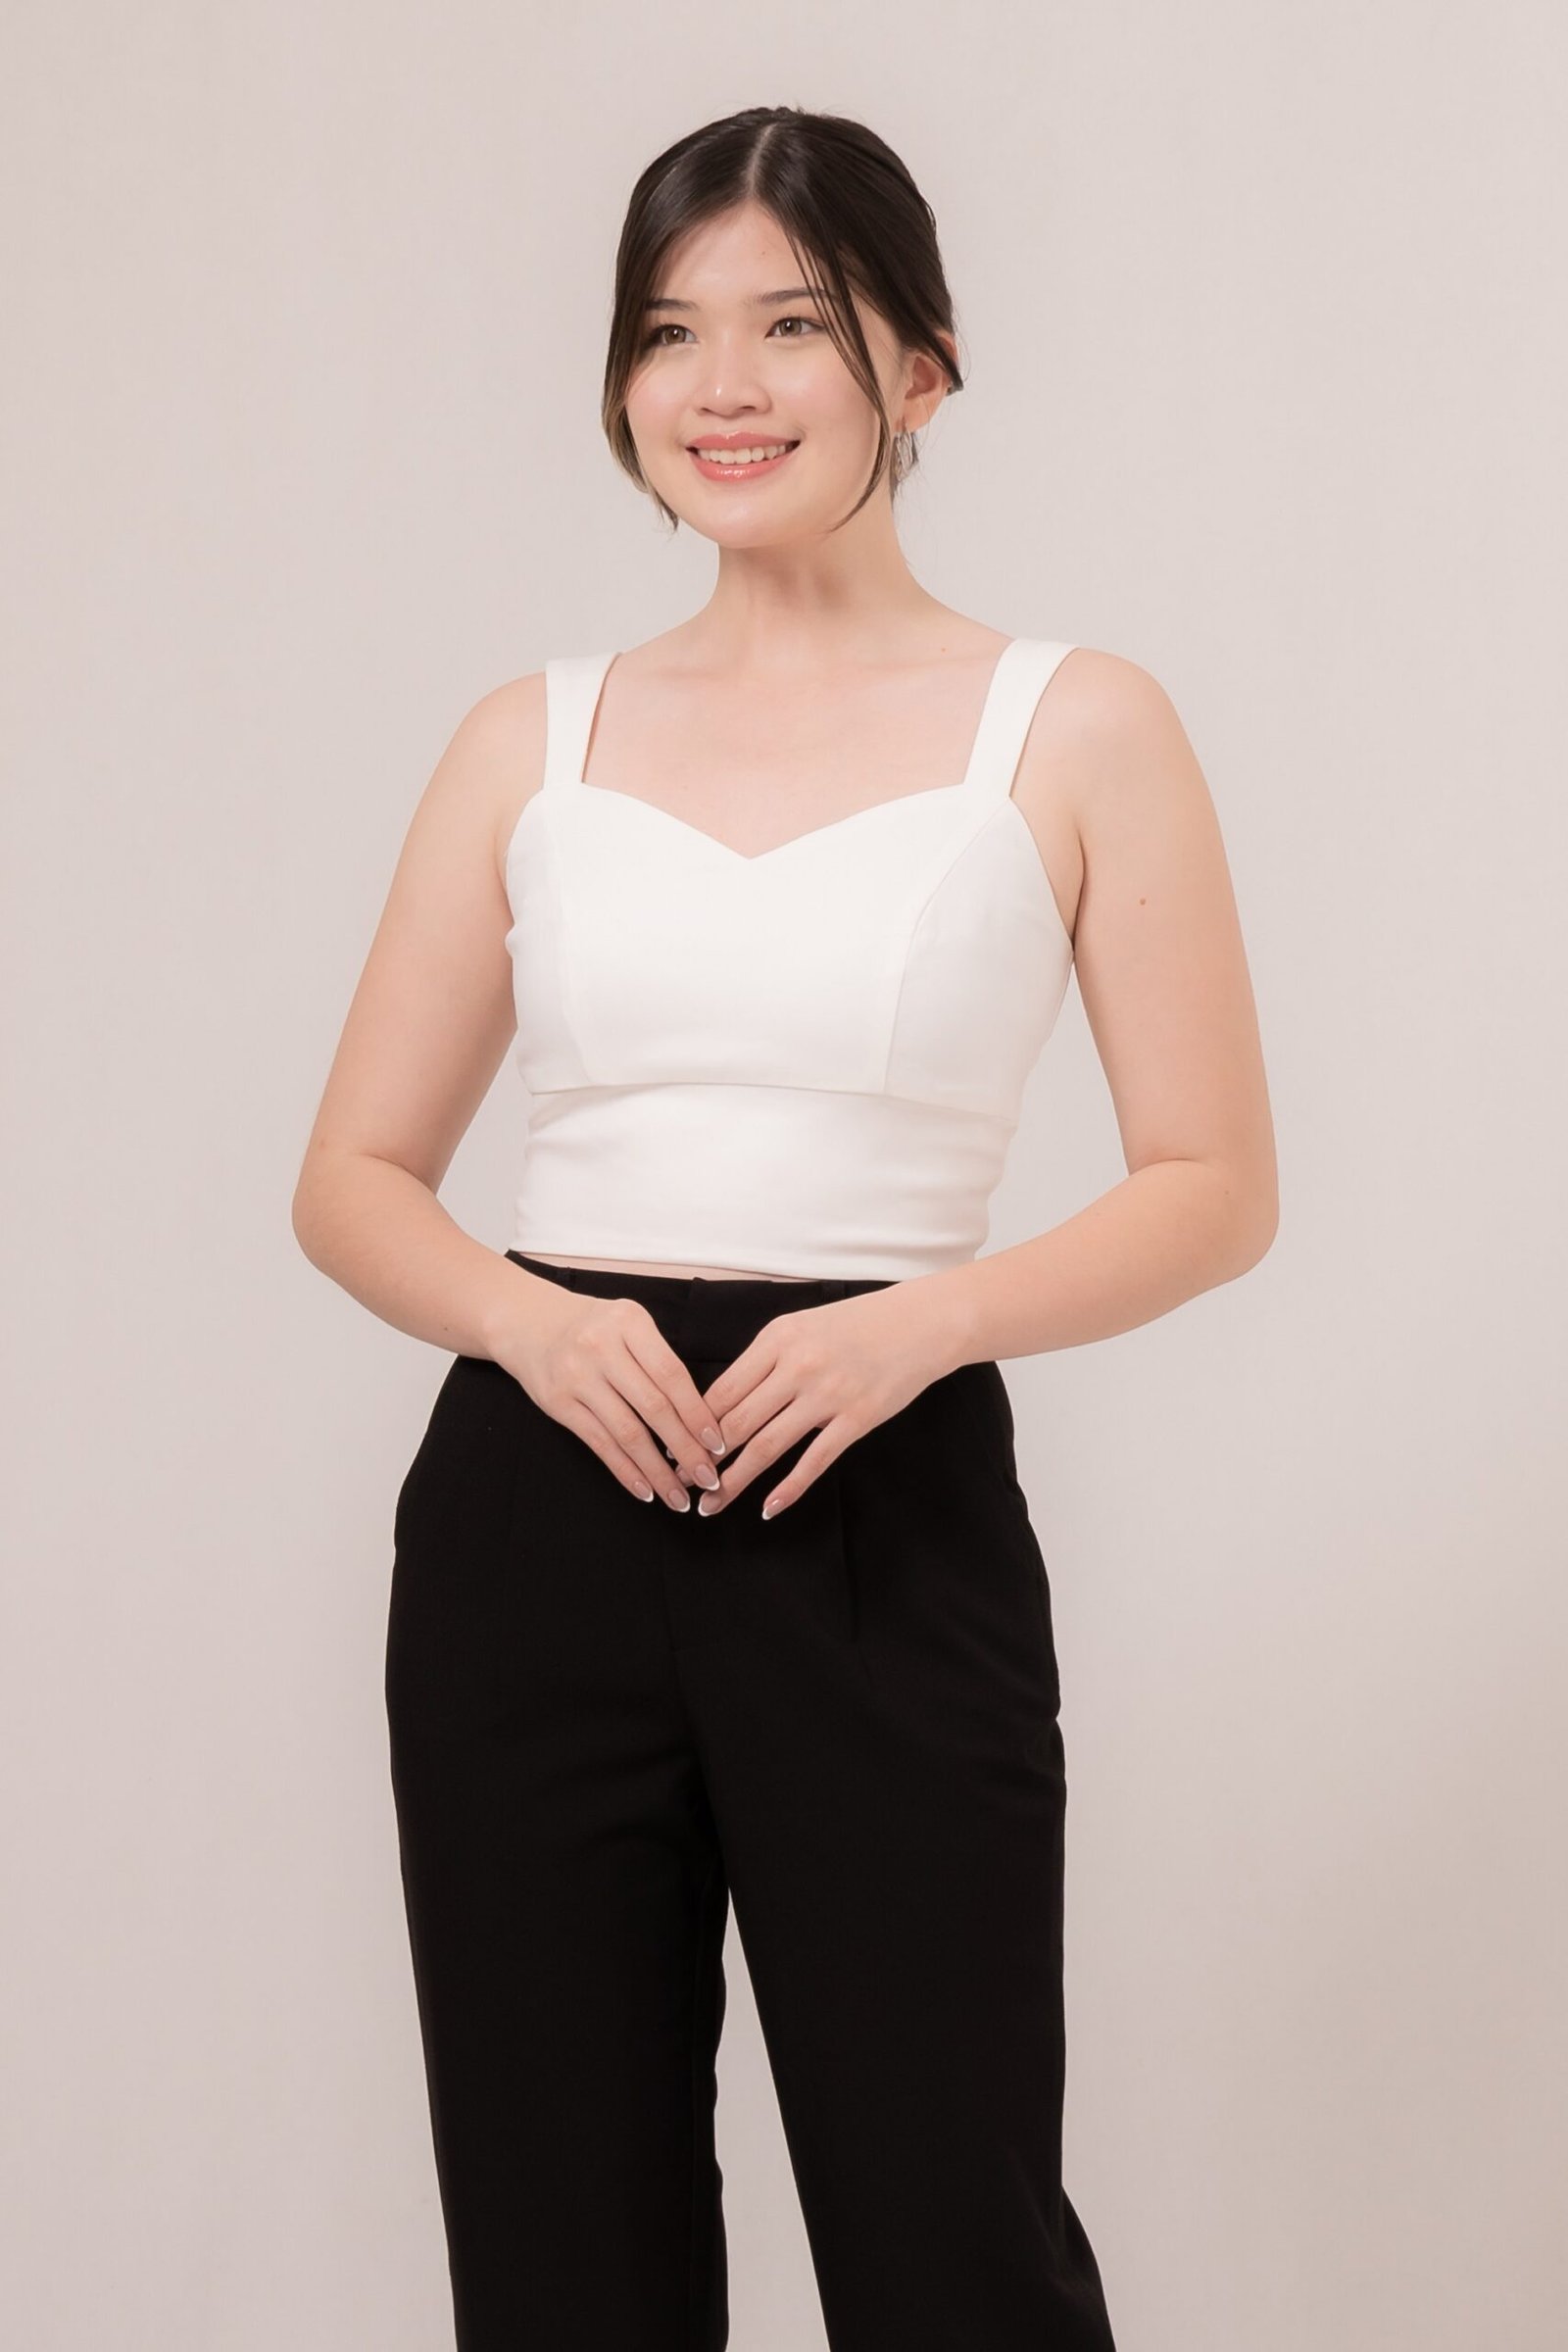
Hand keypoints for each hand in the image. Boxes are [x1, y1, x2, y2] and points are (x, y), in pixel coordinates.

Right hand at [496, 1283, 726, 1509]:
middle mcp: (601, 1347)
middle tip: (708, 1478)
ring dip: (657, 1471)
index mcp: (630, 1322)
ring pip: (627, 1432)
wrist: (530, 1323)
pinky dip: (625, 1471)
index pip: (672, 1375)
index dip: (697, 1413)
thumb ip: (660, 1360)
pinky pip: (599, 1444)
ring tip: (678, 1496)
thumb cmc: (594, 1328)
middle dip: (686, 1449)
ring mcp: (576, 1377)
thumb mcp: (629, 1323)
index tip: (718, 1444)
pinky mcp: (558, 1403)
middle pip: (654, 1407)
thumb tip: (700, 1419)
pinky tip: (645, 1490)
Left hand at [688, 1282, 962, 1518]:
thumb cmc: (854, 1325)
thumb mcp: (799, 1328)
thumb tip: (719, 1404)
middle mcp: (798, 1366)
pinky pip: (814, 1461)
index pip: (722, 1391)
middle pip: (736, 1423)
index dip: (692, 1425)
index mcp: (777, 1339)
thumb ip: (763, 1362)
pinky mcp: (858, 1419)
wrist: (919, 1323)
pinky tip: (767, 1508)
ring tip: (711, 1505)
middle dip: (702, 1459)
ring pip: (767, 1446)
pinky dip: (787, 1489)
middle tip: (681, 1482)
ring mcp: (829, 1395)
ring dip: (734, 1481)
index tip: (672, 1448)